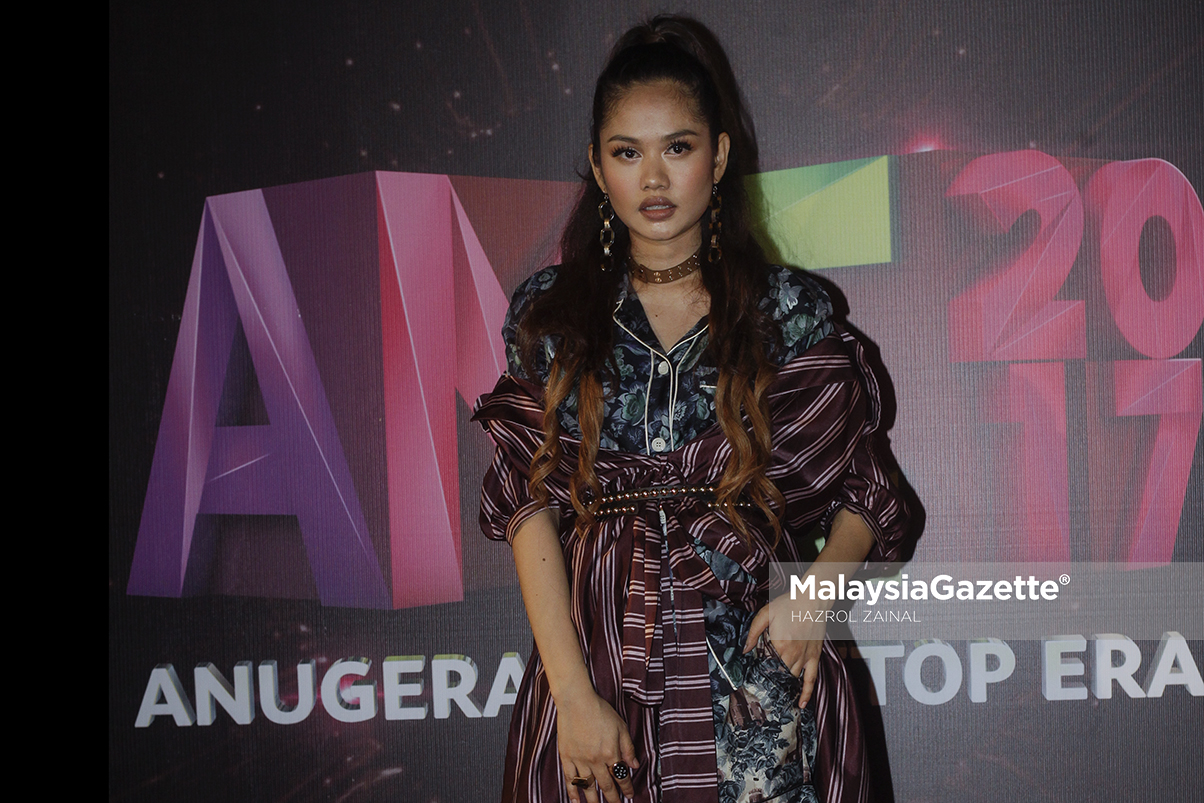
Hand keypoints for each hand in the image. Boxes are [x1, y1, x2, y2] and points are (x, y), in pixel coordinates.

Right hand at [555, 686, 639, 801]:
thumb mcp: (620, 726)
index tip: (630, 795)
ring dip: (594, 800)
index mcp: (611, 753)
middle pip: (606, 785)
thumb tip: (634, 765)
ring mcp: (580, 760)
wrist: (576, 701)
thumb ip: (628, 747)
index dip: (626, 787)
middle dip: (613, 799)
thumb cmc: (600, 711)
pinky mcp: (566, 757)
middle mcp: (596, 760)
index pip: (621, 776)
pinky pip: (570, 779)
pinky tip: (577, 801)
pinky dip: (573, 791)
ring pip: (588, 787)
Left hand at [743, 592, 827, 707]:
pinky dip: (806, 693)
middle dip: (770, 682)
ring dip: (784, 687)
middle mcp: (792, 655)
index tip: (751, 681)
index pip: (766, 665)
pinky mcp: (815, 657)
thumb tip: (745, 649)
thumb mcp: (765, 613)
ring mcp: (805, 658)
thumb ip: (753, 632)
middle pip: (778, 674)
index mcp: (778, 644)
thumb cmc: (789, 604)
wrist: (812, 600)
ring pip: (792, 679)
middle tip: (762, 692)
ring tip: (776, 698)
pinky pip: (811, 680)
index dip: (758, 673)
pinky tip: (801, 704)